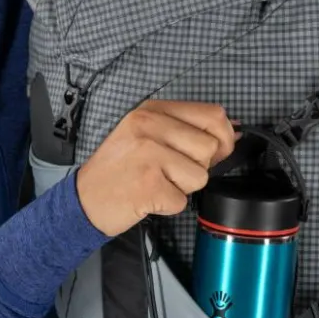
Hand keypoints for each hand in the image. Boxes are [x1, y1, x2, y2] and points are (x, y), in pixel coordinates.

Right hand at [76, 100, 237, 236]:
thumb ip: (185, 129)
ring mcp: (149, 155)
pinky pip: (182, 200)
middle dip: (196, 167)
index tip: (218, 151)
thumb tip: (234, 133)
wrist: (84, 199)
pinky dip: (168, 206)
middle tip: (168, 172)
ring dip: (182, 188)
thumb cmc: (118, 169)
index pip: (213, 115)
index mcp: (152, 111)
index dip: (225, 137)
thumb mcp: (145, 134)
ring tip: (155, 183)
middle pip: (209, 149)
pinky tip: (148, 197)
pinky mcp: (149, 185)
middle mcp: (149, 127)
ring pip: (199, 177)